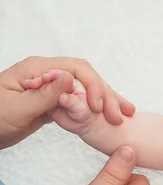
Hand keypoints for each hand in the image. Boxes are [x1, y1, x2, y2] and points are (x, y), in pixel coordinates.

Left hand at [0, 56, 135, 148]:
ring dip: (106, 100)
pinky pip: (80, 101)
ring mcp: (52, 88)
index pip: (76, 69)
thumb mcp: (17, 108)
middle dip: (106, 94)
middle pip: (86, 77)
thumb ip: (45, 94)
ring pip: (86, 89)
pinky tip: (108, 116)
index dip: (92, 85)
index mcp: (37, 69)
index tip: (98, 107)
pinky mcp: (54, 102)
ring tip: (125, 114)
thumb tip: (71, 78)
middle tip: (119, 115)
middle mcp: (48, 74)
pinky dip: (96, 108)